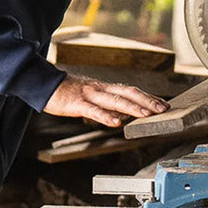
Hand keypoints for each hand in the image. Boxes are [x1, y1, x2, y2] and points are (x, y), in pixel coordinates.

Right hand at [43, 74, 168, 127]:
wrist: (43, 85)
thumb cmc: (67, 93)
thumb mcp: (90, 97)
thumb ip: (106, 104)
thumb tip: (123, 114)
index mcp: (105, 88)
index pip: (131, 91)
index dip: (148, 97)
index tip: (164, 104)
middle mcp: (101, 89)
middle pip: (129, 93)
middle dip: (147, 101)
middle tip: (164, 109)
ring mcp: (89, 95)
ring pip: (115, 100)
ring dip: (133, 108)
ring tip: (147, 115)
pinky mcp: (77, 103)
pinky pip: (93, 110)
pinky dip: (106, 116)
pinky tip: (116, 123)